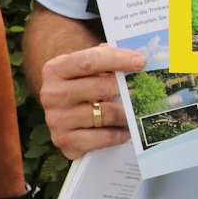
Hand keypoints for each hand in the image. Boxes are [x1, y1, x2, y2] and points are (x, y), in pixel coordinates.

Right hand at [34, 43, 145, 157]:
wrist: (62, 114)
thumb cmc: (81, 85)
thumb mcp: (86, 68)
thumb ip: (105, 58)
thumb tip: (136, 57)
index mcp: (55, 69)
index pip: (89, 60)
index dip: (117, 59)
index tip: (141, 61)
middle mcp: (51, 94)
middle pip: (100, 87)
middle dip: (126, 87)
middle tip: (146, 88)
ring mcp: (56, 120)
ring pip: (106, 114)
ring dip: (127, 113)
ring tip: (139, 110)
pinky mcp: (65, 141)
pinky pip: (103, 137)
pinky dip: (119, 133)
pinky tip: (127, 129)